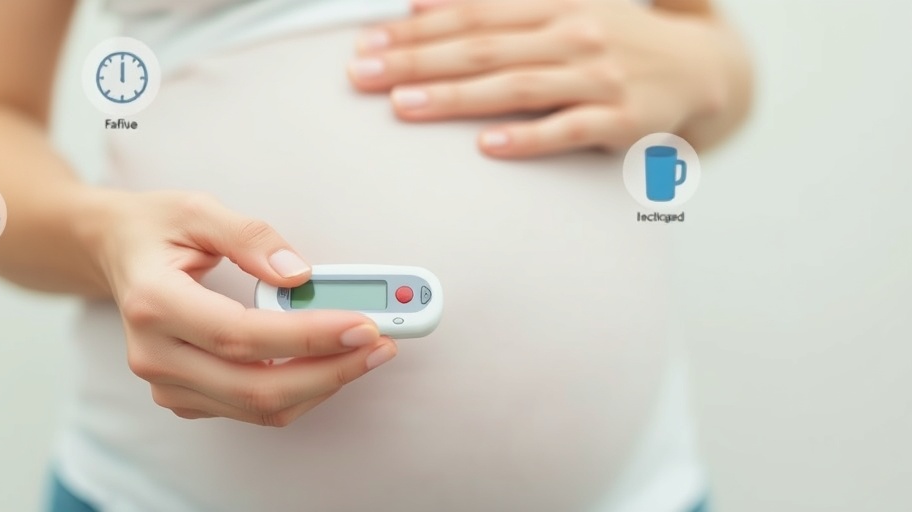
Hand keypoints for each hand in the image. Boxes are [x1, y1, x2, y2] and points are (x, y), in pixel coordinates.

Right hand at [80, 190, 397, 425]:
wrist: (113, 252)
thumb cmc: (156, 228)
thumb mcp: (198, 209)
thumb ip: (250, 237)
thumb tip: (300, 275)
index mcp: (153, 303)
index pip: (241, 335)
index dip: (307, 335)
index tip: (362, 324)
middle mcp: (154, 353)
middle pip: (254, 387)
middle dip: (330, 371)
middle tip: (381, 344)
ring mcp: (166, 383)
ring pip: (258, 408)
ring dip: (322, 384)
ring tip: (368, 351)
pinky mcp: (184, 396)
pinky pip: (252, 410)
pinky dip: (299, 392)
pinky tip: (331, 362)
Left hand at [347, 0, 733, 156]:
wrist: (700, 68)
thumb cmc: (613, 39)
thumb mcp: (562, 6)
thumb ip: (498, 6)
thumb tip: (422, 1)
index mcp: (555, 2)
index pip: (473, 13)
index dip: (415, 27)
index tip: (367, 41)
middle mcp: (574, 33)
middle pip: (482, 47)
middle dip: (416, 59)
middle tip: (363, 73)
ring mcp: (599, 78)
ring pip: (516, 86)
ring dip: (455, 95)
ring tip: (403, 104)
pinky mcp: (621, 121)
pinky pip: (568, 131)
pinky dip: (528, 138)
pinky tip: (488, 146)